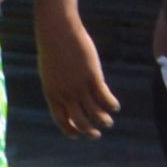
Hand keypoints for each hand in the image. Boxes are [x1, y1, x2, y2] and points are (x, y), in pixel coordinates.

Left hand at [32, 4, 118, 137]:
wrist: (57, 32)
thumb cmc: (52, 50)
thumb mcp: (50, 73)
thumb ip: (57, 87)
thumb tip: (66, 98)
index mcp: (52, 94)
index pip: (61, 120)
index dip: (70, 130)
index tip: (78, 134)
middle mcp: (65, 94)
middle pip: (79, 121)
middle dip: (89, 131)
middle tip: (96, 134)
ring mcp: (79, 86)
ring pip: (94, 112)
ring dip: (103, 120)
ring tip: (109, 122)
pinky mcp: (93, 77)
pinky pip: (104, 97)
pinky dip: (111, 104)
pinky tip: (115, 107)